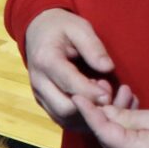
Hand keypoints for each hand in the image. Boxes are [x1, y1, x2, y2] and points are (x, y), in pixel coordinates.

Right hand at [23, 7, 115, 127]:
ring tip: (102, 101)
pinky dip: (81, 119)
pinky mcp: (43, 103)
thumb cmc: (61, 27)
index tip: (110, 94)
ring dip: (86, 116)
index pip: (68, 84)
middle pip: (65, 108)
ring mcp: (39, 95)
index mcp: (46, 60)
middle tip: (108, 97)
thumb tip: (108, 68)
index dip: (91, 93)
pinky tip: (94, 107)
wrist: (38, 32)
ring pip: (63, 119)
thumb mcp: (80, 28)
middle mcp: (38, 82)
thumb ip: (94, 48)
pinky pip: (62, 120)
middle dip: (90, 108)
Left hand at [76, 98, 148, 147]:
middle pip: (106, 138)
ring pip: (115, 139)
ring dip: (114, 117)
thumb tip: (104, 111)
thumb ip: (128, 116)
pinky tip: (129, 105)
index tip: (77, 97)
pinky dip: (124, 125)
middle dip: (100, 113)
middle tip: (99, 89)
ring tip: (121, 92)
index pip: (104, 132)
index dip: (89, 114)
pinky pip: (126, 143)